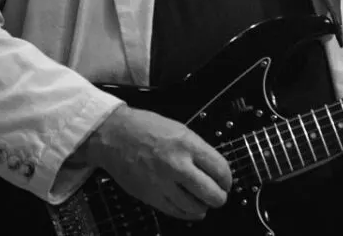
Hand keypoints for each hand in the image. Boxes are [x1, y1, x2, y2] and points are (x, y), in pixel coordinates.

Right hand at [82, 105, 231, 220]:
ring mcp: (163, 183)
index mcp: (187, 144)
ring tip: (204, 203)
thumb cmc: (144, 128)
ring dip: (203, 207)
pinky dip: (186, 213)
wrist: (114, 135)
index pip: (221, 169)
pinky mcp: (150, 195)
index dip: (228, 179)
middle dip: (220, 197)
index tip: (226, 182)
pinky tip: (190, 208)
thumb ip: (198, 150)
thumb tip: (214, 169)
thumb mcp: (180, 130)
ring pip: (194, 207)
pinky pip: (175, 211)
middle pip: (211, 193)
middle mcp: (177, 165)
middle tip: (219, 195)